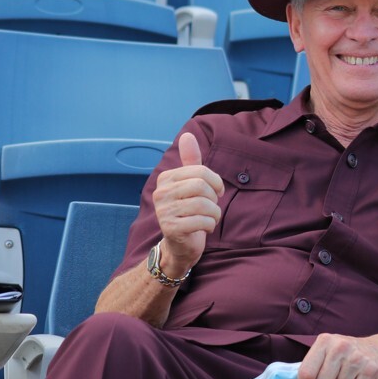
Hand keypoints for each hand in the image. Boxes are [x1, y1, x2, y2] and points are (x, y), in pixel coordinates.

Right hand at [151, 131, 223, 276]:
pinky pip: (202, 221)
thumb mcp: (191, 184)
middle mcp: (161, 193)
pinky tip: (203, 228)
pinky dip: (209, 225)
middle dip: (214, 199)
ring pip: (204, 204)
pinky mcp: (170, 228)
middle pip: (203, 187)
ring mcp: (164, 211)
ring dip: (214, 214)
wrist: (179, 244)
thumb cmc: (189, 210)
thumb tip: (188, 134)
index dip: (216, 183)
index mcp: (166, 178)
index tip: (216, 193)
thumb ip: (191, 161)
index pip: (201, 171)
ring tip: (209, 218)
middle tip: (211, 208)